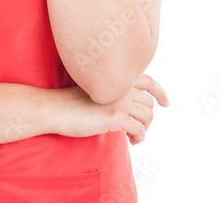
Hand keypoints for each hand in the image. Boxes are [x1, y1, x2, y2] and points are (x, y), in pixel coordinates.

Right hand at [53, 74, 168, 144]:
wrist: (54, 109)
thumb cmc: (70, 102)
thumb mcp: (95, 90)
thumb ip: (112, 92)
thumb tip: (128, 105)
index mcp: (116, 78)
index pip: (149, 81)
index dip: (160, 93)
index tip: (165, 103)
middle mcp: (120, 86)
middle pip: (150, 103)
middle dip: (147, 118)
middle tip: (137, 128)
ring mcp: (119, 100)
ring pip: (148, 116)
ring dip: (144, 129)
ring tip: (133, 135)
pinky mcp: (115, 116)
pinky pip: (140, 129)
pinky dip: (139, 137)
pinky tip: (130, 140)